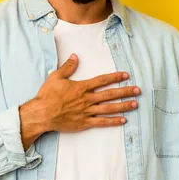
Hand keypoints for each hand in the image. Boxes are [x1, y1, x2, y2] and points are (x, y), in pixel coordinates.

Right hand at [19, 53, 140, 148]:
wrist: (42, 114)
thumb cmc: (47, 95)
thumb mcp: (55, 77)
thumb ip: (67, 67)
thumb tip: (75, 56)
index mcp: (81, 87)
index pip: (102, 80)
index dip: (115, 77)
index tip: (126, 75)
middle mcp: (87, 99)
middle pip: (110, 94)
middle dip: (125, 91)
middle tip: (137, 90)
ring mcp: (87, 112)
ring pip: (109, 108)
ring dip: (123, 106)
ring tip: (135, 104)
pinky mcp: (84, 123)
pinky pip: (102, 122)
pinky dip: (113, 121)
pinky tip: (123, 120)